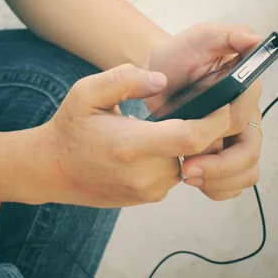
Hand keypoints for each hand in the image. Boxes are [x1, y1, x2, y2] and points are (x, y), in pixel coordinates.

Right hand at [37, 64, 230, 207]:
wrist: (51, 169)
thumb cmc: (70, 128)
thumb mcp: (86, 92)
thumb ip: (124, 80)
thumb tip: (162, 81)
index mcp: (130, 145)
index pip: (190, 138)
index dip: (216, 121)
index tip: (226, 102)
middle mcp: (144, 174)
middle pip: (196, 151)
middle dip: (207, 129)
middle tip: (209, 105)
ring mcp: (147, 190)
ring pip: (189, 163)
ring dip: (189, 144)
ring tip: (178, 121)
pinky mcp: (148, 197)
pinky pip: (175, 174)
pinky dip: (175, 157)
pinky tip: (159, 142)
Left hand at [146, 22, 263, 197]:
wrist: (158, 74)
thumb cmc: (181, 54)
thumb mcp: (201, 37)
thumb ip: (227, 34)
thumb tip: (255, 39)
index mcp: (244, 91)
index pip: (246, 120)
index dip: (225, 134)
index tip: (199, 140)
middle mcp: (244, 117)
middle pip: (250, 154)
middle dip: (221, 168)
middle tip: (188, 170)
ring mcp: (233, 139)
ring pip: (245, 173)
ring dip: (219, 181)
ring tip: (187, 176)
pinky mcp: (219, 155)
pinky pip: (231, 183)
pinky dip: (216, 188)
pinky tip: (193, 180)